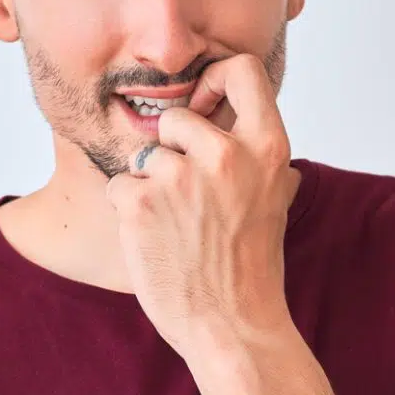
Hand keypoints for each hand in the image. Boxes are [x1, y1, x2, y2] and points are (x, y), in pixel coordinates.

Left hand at [105, 54, 301, 359]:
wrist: (231, 325)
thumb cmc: (250, 264)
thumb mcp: (273, 196)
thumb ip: (257, 151)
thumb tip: (236, 109)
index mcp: (267, 147)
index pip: (242, 69)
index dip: (215, 79)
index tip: (204, 107)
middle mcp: (226, 155)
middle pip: (177, 116)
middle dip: (172, 149)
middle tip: (187, 194)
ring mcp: (180, 177)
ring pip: (145, 155)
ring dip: (150, 185)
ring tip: (175, 225)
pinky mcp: (140, 202)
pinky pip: (121, 185)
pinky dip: (129, 209)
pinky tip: (155, 238)